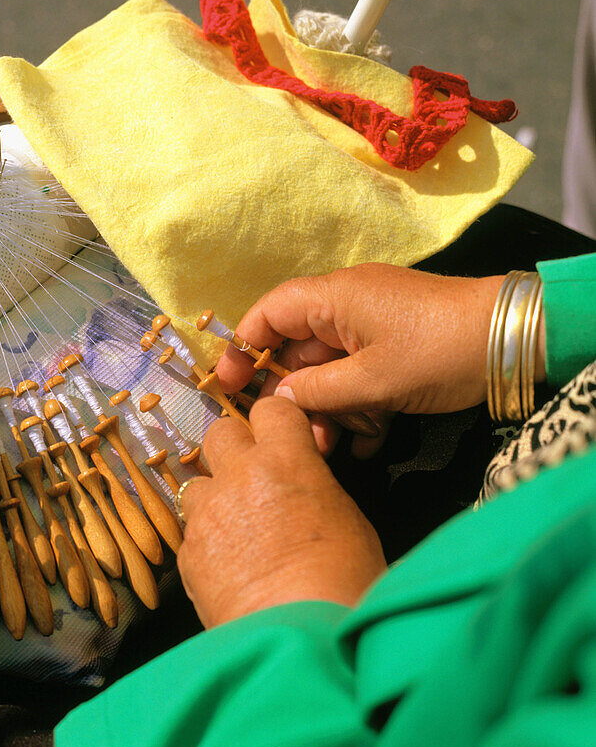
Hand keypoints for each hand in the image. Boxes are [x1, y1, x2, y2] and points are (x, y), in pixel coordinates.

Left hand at [176, 397, 385, 627]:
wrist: (300, 636)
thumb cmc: (343, 582)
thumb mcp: (348, 519)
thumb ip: (314, 486)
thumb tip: (303, 483)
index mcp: (285, 460)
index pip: (271, 409)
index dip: (277, 422)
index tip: (282, 438)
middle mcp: (238, 476)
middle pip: (221, 433)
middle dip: (235, 451)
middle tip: (254, 479)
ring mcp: (207, 513)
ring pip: (197, 483)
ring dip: (215, 498)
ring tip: (238, 531)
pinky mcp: (188, 551)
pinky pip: (191, 531)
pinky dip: (206, 542)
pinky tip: (228, 566)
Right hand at [216, 264, 508, 452]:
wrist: (518, 341)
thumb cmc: (438, 350)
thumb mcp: (374, 380)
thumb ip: (318, 392)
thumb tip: (279, 401)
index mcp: (332, 299)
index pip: (267, 315)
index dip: (242, 349)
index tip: (228, 386)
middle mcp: (344, 307)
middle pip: (297, 351)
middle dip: (295, 397)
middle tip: (294, 436)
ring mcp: (371, 327)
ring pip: (329, 371)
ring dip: (329, 410)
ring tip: (337, 447)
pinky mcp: (394, 348)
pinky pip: (359, 377)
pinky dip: (358, 407)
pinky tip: (366, 442)